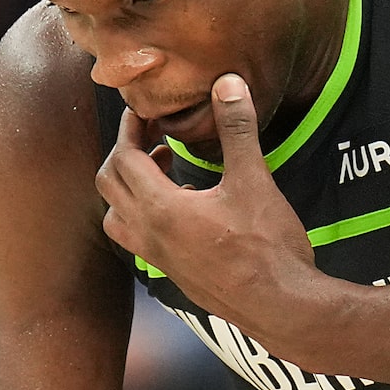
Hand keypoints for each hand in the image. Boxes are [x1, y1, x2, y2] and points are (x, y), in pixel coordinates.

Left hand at [93, 71, 315, 328]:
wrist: (279, 306)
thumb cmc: (267, 247)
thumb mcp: (253, 180)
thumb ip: (236, 129)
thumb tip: (228, 82)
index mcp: (161, 209)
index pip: (123, 158)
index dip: (129, 128)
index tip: (143, 110)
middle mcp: (149, 235)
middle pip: (109, 184)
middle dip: (125, 152)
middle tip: (152, 133)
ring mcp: (157, 258)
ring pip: (116, 216)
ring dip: (128, 187)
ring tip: (163, 167)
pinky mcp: (171, 273)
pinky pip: (137, 238)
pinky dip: (143, 213)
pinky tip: (183, 204)